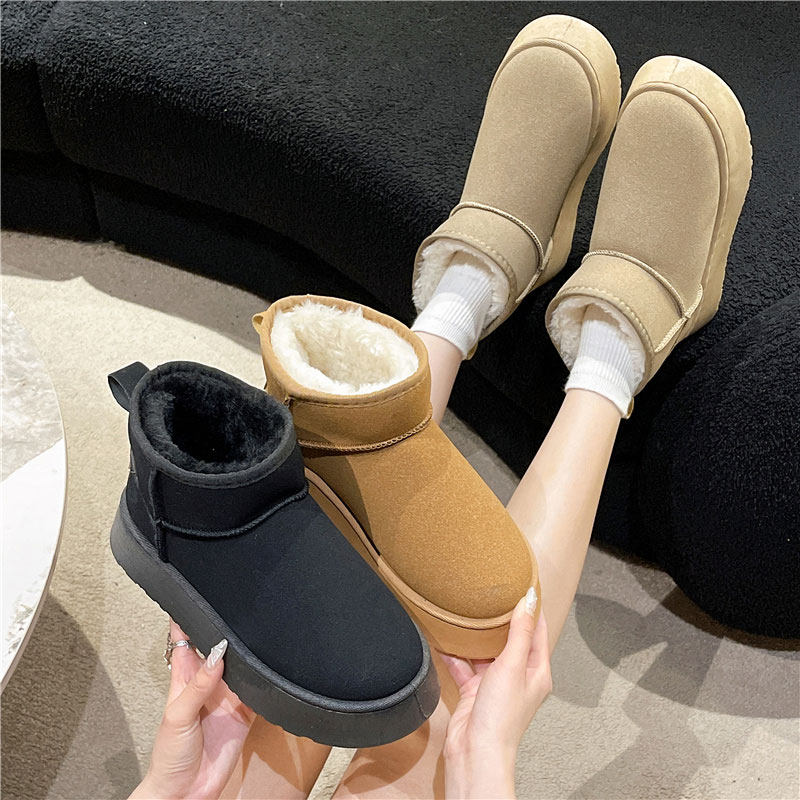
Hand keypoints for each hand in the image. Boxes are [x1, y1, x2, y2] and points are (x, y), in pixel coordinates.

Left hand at [130, 620, 255, 799]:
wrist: (186, 792)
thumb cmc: (169, 757)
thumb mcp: (178, 716)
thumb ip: (199, 685)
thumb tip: (218, 653)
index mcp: (184, 679)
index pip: (185, 641)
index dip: (187, 619)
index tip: (192, 594)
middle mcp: (208, 683)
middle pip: (218, 647)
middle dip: (225, 628)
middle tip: (237, 605)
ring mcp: (227, 697)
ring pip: (241, 665)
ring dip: (248, 652)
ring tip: (257, 628)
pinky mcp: (245, 712)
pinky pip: (259, 689)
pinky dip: (266, 679)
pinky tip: (271, 666)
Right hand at [440, 589, 550, 799]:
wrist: (475, 752)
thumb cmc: (501, 718)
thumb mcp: (513, 665)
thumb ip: (520, 632)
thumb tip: (528, 601)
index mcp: (537, 671)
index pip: (538, 631)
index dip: (532, 609)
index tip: (524, 586)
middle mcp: (518, 676)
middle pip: (511, 639)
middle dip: (501, 618)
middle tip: (491, 594)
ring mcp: (496, 684)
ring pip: (486, 651)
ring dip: (476, 636)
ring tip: (466, 614)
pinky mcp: (475, 692)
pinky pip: (464, 666)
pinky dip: (455, 655)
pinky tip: (445, 641)